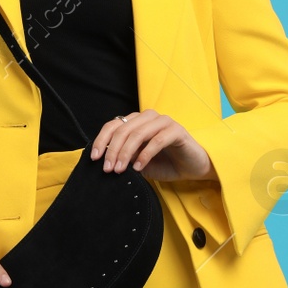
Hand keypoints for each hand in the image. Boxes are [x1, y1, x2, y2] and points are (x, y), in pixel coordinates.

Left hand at [90, 110, 214, 182]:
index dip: (102, 140)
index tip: (94, 158)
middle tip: (108, 168)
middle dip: (112, 150)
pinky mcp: (176, 130)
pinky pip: (157, 140)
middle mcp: (149, 117)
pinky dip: (145, 155)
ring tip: (120, 169)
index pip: (113, 125)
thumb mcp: (139, 162)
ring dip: (126, 153)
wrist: (192, 168)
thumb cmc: (165, 163)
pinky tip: (139, 168)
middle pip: (123, 129)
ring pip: (138, 133)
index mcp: (137, 121)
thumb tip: (106, 160)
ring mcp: (163, 122)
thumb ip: (125, 157)